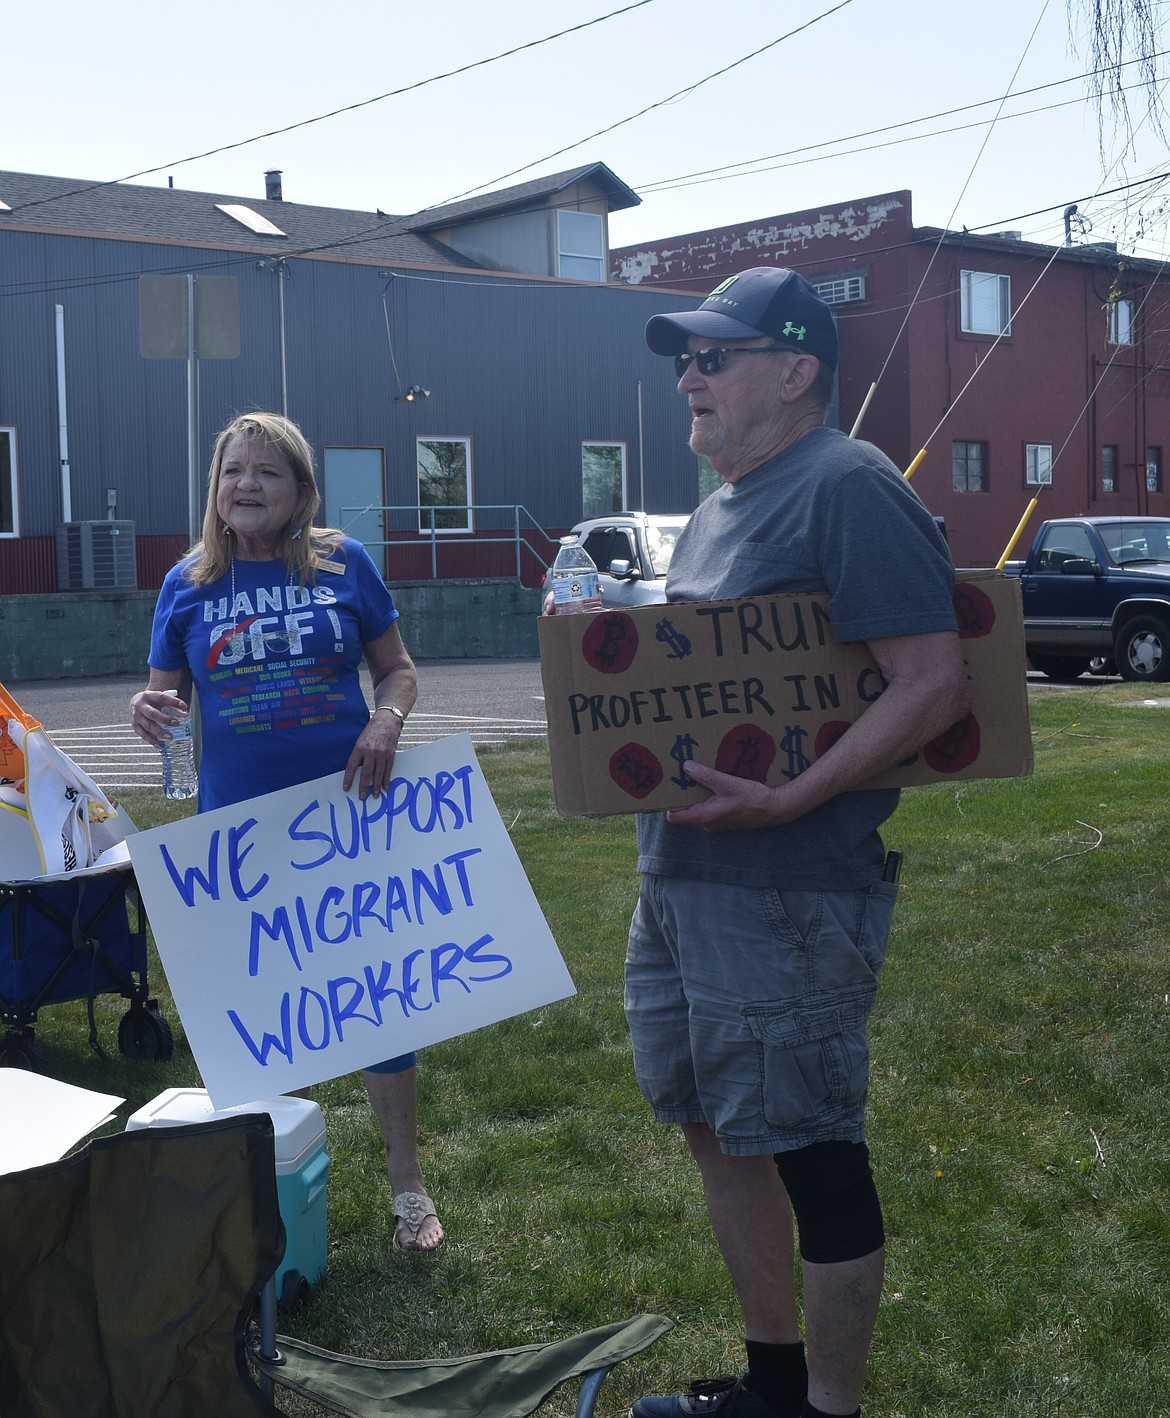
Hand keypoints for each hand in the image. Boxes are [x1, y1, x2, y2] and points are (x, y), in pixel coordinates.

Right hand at [130, 690, 186, 747]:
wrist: (136, 702)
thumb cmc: (152, 702)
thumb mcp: (161, 700)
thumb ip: (173, 706)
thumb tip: (186, 715)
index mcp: (148, 696)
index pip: (162, 697)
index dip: (173, 701)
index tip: (184, 706)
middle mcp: (140, 706)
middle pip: (152, 713)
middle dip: (165, 719)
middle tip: (176, 723)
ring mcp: (136, 716)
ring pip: (147, 725)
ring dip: (159, 732)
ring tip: (170, 737)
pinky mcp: (135, 725)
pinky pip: (143, 734)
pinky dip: (151, 740)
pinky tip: (159, 745)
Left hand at [344, 714, 401, 798]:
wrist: (386, 721)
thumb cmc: (371, 731)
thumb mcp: (360, 741)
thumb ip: (359, 755)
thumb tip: (356, 771)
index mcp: (359, 748)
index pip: (351, 767)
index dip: (349, 779)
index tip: (346, 789)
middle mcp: (370, 752)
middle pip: (366, 773)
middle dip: (364, 786)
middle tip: (362, 797)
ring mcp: (381, 753)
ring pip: (378, 773)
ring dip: (376, 786)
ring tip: (375, 796)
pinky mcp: (390, 754)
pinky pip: (388, 769)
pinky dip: (386, 780)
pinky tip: (385, 787)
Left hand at [664, 760, 786, 832]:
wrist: (776, 809)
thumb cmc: (753, 799)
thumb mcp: (728, 784)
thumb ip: (706, 776)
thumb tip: (686, 767)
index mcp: (705, 817)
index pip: (674, 817)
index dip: (667, 803)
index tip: (665, 788)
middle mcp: (708, 823)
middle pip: (686, 809)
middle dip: (683, 793)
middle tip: (680, 774)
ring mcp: (717, 821)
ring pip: (699, 806)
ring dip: (698, 792)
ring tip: (698, 773)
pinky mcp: (726, 817)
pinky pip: (711, 805)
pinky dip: (710, 794)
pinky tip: (716, 780)